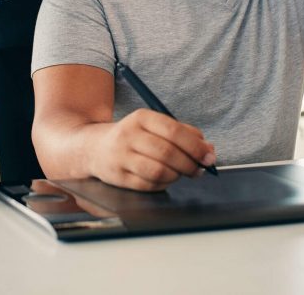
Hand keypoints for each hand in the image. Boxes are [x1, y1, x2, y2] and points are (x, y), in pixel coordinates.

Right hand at [89, 109, 215, 191]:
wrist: (94, 148)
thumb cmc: (133, 137)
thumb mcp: (153, 126)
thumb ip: (182, 132)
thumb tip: (208, 148)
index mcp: (141, 117)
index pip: (173, 131)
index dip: (195, 146)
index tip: (209, 156)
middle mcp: (129, 135)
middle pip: (167, 153)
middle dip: (189, 164)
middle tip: (199, 169)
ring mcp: (121, 157)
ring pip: (158, 171)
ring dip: (176, 175)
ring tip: (181, 173)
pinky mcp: (117, 177)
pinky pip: (148, 185)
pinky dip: (163, 185)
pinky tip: (166, 179)